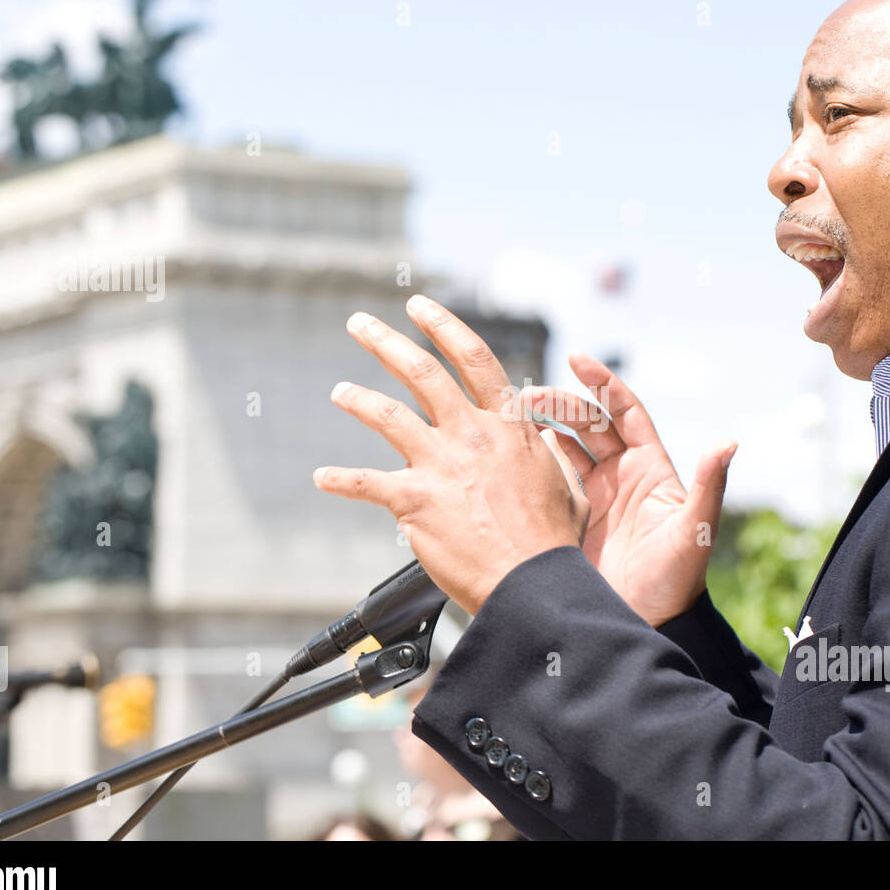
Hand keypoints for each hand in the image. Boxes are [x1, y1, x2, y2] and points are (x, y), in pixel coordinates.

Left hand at [312, 295, 589, 614]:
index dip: (443, 327)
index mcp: (508, 427)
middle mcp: (471, 436)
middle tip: (359, 324)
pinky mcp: (414, 501)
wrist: (529, 582)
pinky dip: (340, 478)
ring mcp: (440, 465)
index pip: (472, 359)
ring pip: (388, 415)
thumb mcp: (567, 485)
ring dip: (358, 398)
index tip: (421, 307)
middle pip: (422, 373)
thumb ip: (549, 456)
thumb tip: (541, 442)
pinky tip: (322, 476)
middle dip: (386, 342)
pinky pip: (366, 483)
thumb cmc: (551, 542)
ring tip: (340, 390)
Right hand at [518, 354, 736, 626]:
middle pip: (587, 423)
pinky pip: (546, 482)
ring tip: (510, 414)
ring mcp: (592, 498)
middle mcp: (618, 477)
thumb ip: (709, 486)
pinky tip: (506, 452)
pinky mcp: (568, 520)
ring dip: (539, 426)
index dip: (604, 384)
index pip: (624, 412)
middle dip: (561, 402)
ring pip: (562, 447)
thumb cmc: (677, 581)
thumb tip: (728, 443)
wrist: (647, 625)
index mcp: (648, 469)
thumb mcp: (694, 532)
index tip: (578, 361)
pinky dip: (529, 463)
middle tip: (528, 394)